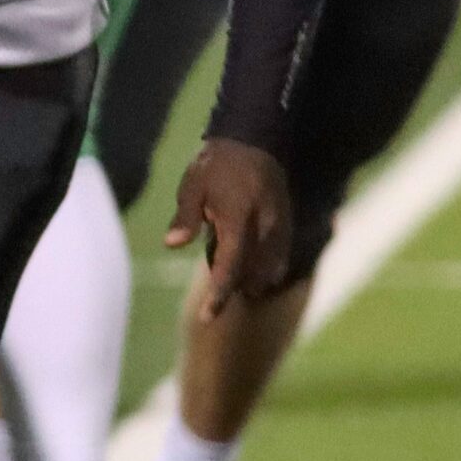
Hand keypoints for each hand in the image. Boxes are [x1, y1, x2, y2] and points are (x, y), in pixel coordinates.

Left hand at [166, 136, 294, 314]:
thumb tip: (171, 244)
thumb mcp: (192, 185)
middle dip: (233, 289)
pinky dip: (266, 272)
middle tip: (214, 299)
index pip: (229, 265)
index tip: (208, 317)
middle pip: (250, 273)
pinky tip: (253, 276)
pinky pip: (280, 260)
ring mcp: (281, 228)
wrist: (254, 143)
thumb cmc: (216, 165)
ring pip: (268, 270)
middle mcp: (265, 227)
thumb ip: (185, 217)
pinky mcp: (289, 227)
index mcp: (238, 218)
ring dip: (250, 283)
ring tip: (232, 286)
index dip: (219, 294)